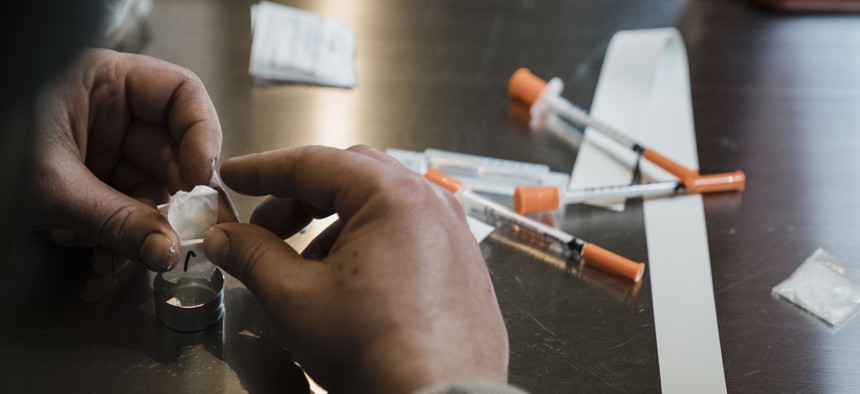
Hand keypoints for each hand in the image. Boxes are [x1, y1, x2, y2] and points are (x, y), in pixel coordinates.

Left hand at [27, 48, 236, 272]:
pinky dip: (121, 240)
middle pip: (172, 151)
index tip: (201, 177)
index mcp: (103, 84)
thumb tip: (167, 251)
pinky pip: (127, 212)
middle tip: (181, 234)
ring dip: (145, 231)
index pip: (180, 93)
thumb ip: (113, 218)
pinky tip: (105, 261)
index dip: (202, 132)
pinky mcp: (92, 186)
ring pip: (151, 190)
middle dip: (173, 199)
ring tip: (124, 258)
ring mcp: (103, 152)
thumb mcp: (50, 185)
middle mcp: (111, 115)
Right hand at [203, 145, 508, 391]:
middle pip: (350, 176)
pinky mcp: (462, 263)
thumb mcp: (295, 298)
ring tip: (304, 266)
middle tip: (263, 226)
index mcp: (393, 196)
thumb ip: (252, 255)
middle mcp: (431, 203)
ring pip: (380, 204)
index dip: (264, 170)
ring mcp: (453, 232)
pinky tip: (348, 281)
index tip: (234, 177)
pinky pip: (408, 232)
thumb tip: (224, 237)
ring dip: (333, 222)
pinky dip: (369, 241)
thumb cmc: (377, 351)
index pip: (314, 163)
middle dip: (299, 197)